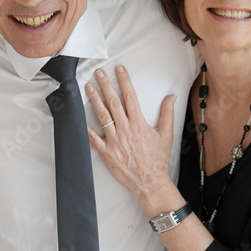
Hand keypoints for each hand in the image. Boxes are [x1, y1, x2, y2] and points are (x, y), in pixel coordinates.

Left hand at [85, 65, 176, 209]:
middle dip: (105, 85)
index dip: (124, 80)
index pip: (130, 96)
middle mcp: (125, 129)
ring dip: (94, 99)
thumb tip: (171, 97)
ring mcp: (114, 140)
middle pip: (113, 102)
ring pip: (102, 116)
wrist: (150, 182)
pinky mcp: (106, 152)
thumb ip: (167, 113)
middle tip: (98, 72)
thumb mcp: (166, 134)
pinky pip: (93, 138)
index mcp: (139, 123)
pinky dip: (85, 127)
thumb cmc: (157, 160)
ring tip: (88, 87)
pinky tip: (79, 116)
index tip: (119, 69)